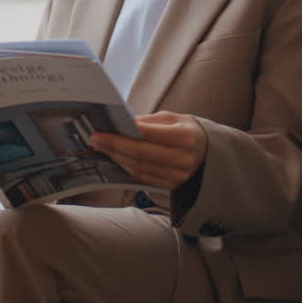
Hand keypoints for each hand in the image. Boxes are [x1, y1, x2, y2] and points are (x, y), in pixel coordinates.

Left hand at [90, 112, 207, 190]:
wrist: (206, 151)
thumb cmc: (185, 130)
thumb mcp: (172, 118)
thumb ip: (148, 121)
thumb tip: (122, 124)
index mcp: (186, 137)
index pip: (151, 135)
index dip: (125, 133)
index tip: (104, 129)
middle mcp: (184, 159)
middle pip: (142, 154)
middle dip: (114, 146)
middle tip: (95, 139)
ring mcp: (178, 175)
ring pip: (140, 168)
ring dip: (116, 157)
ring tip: (100, 147)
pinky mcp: (171, 185)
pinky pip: (142, 177)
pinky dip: (125, 166)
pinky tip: (114, 157)